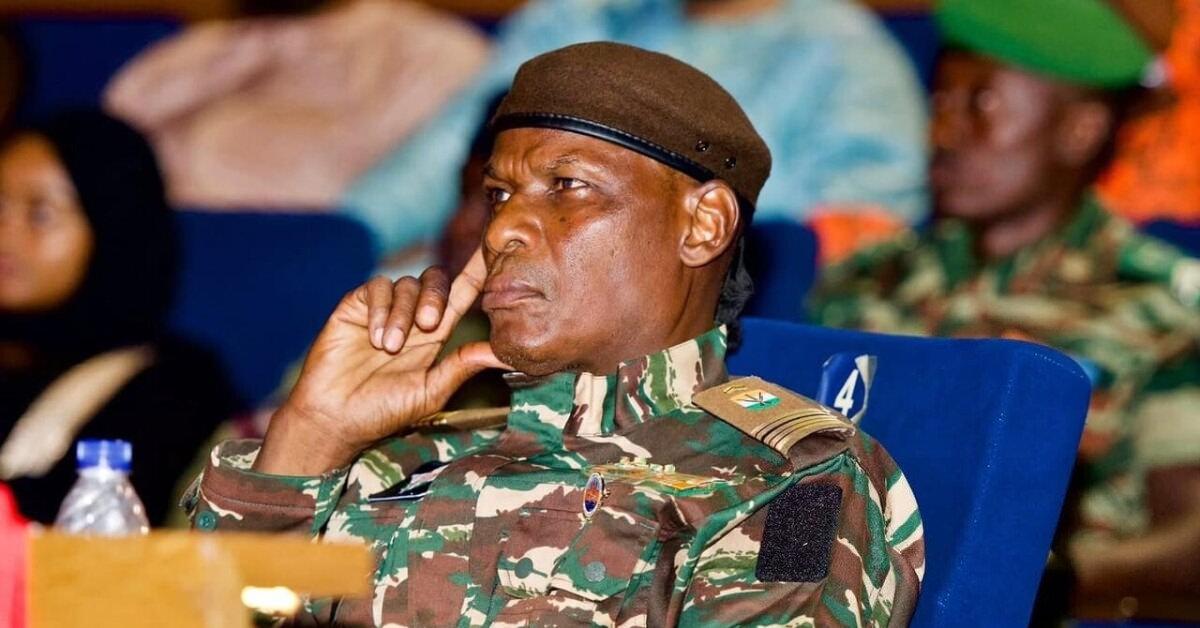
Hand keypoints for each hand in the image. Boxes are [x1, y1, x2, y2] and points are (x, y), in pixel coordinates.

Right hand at [253, 249, 507, 474]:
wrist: (334, 418)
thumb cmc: (383, 411)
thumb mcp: (431, 391)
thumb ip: (463, 366)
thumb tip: (504, 353)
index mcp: (435, 334)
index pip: (462, 293)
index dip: (478, 270)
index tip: (492, 250)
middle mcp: (411, 316)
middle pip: (436, 280)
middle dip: (436, 296)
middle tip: (428, 325)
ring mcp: (383, 309)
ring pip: (406, 284)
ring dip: (403, 314)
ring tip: (390, 347)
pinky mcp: (355, 306)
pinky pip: (377, 288)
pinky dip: (381, 309)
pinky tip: (375, 337)